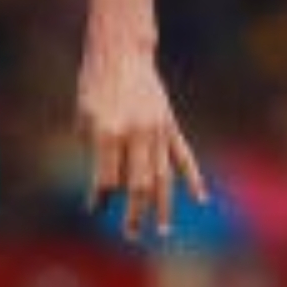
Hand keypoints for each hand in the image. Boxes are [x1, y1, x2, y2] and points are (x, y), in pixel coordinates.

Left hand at [77, 42, 206, 239]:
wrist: (121, 52)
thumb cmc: (95, 84)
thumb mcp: (84, 116)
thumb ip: (95, 151)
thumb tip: (108, 187)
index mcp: (109, 132)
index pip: (106, 178)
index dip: (99, 197)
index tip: (94, 208)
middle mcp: (136, 134)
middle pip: (138, 185)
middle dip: (134, 213)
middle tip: (131, 234)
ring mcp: (157, 130)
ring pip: (163, 176)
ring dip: (163, 206)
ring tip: (163, 230)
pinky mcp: (170, 125)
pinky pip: (184, 156)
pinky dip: (193, 178)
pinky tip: (201, 199)